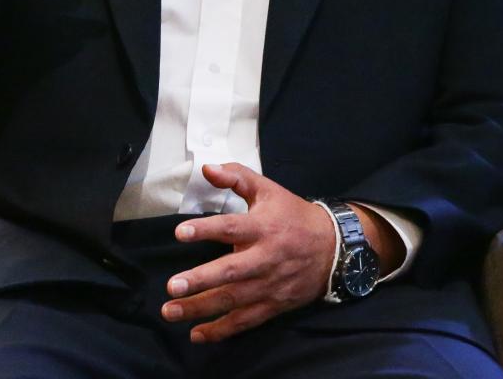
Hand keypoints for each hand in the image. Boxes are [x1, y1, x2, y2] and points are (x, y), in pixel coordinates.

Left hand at [161, 163, 334, 342]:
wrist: (333, 248)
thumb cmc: (292, 215)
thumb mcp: (268, 189)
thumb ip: (236, 177)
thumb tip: (207, 168)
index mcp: (263, 227)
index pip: (231, 227)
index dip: (206, 230)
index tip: (180, 232)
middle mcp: (265, 258)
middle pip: (230, 271)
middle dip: (200, 280)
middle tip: (171, 286)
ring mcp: (269, 285)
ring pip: (233, 300)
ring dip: (200, 308)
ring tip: (170, 311)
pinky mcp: (273, 305)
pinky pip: (245, 321)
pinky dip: (221, 330)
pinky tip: (196, 334)